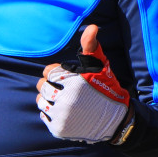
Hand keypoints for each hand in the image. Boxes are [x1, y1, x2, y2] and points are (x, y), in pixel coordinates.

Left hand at [37, 25, 129, 142]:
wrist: (117, 120)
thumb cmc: (106, 88)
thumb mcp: (100, 65)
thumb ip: (91, 46)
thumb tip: (92, 27)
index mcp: (73, 82)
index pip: (47, 72)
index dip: (57, 74)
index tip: (69, 79)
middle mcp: (66, 100)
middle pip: (41, 86)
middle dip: (52, 86)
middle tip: (67, 91)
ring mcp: (62, 116)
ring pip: (40, 101)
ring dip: (49, 100)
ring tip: (65, 101)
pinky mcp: (59, 129)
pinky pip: (44, 116)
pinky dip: (51, 113)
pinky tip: (65, 112)